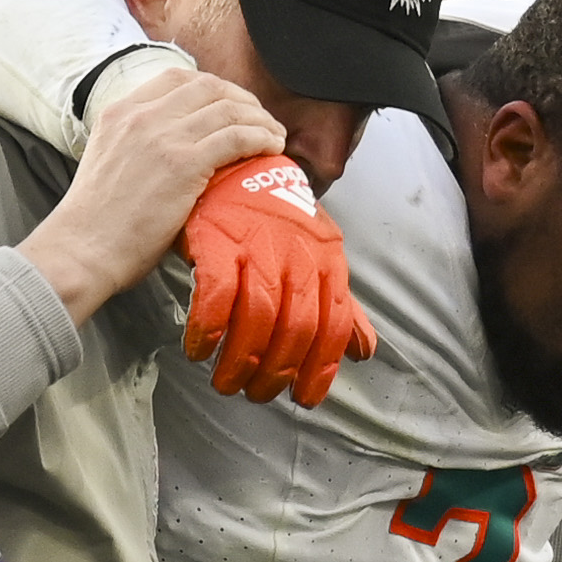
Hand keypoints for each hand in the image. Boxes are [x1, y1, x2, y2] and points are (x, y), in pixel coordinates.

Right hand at [18, 65, 286, 327]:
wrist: (82, 250)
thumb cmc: (96, 226)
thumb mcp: (110, 164)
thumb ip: (137, 148)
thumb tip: (171, 158)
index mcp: (120, 112)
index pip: (177, 79)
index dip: (214, 89)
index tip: (231, 108)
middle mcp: (141, 115)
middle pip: (209, 87)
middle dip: (243, 100)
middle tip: (260, 121)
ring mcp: (162, 136)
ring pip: (228, 109)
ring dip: (260, 120)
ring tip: (274, 137)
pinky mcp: (182, 163)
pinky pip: (236, 137)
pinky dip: (261, 138)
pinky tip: (272, 148)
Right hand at [180, 154, 376, 404]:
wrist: (233, 162)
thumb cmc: (274, 222)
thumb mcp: (314, 258)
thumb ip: (338, 306)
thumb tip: (363, 351)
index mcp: (327, 259)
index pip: (331, 324)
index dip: (320, 368)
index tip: (303, 400)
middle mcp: (297, 251)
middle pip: (294, 326)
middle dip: (275, 371)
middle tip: (255, 394)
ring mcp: (257, 242)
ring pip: (257, 315)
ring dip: (240, 359)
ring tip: (226, 383)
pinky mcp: (217, 235)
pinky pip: (216, 293)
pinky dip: (207, 328)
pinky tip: (198, 349)